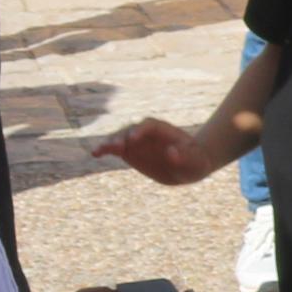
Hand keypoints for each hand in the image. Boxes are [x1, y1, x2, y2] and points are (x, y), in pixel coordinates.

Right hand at [94, 117, 226, 187]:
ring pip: (120, 139)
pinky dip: (105, 150)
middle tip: (114, 146)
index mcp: (164, 130)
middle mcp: (147, 133)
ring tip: (99, 151)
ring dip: (110, 143)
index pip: (149, 125)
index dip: (140, 130)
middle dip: (122, 137)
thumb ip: (184, 156)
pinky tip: (95, 154)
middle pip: (131, 130)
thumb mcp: (194, 160)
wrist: (189, 166)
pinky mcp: (130, 152)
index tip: (133, 138)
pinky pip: (116, 149)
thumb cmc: (195, 161)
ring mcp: (137, 142)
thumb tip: (171, 152)